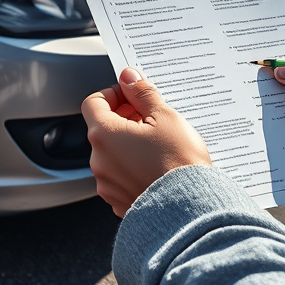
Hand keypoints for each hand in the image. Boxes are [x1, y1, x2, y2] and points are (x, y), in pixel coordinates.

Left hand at [82, 67, 210, 216]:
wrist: (191, 208)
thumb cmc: (179, 162)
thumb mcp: (165, 116)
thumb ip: (142, 93)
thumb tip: (129, 77)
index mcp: (105, 134)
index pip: (93, 103)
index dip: (113, 94)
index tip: (132, 95)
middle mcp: (99, 161)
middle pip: (103, 128)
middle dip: (125, 118)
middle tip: (151, 117)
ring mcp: (107, 184)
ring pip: (112, 153)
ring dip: (129, 142)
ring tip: (159, 143)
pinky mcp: (118, 201)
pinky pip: (120, 176)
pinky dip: (133, 166)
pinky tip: (156, 164)